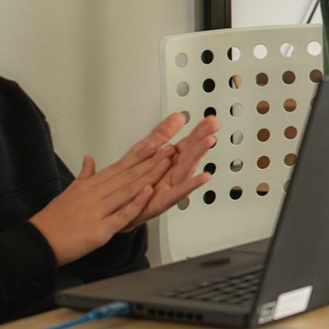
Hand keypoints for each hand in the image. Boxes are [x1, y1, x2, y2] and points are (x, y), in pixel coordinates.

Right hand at [31, 142, 173, 264]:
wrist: (37, 242)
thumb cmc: (53, 219)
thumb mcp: (69, 192)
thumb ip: (84, 176)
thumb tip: (89, 159)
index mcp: (89, 185)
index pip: (119, 167)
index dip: (139, 156)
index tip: (155, 144)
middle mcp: (95, 194)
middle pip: (127, 176)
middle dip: (150, 162)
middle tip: (169, 150)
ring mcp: (98, 211)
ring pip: (127, 191)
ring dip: (148, 177)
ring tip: (165, 164)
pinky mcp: (99, 229)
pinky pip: (121, 214)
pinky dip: (136, 203)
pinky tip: (148, 192)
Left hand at [126, 113, 219, 228]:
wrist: (115, 212)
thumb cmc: (133, 186)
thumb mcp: (145, 152)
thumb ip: (162, 134)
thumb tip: (178, 116)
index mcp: (168, 161)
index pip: (186, 143)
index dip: (198, 130)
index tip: (210, 119)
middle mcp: (171, 173)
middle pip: (189, 154)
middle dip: (202, 138)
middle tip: (214, 126)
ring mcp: (168, 187)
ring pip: (185, 169)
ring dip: (198, 155)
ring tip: (209, 142)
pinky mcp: (161, 202)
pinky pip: (177, 193)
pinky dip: (191, 185)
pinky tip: (203, 177)